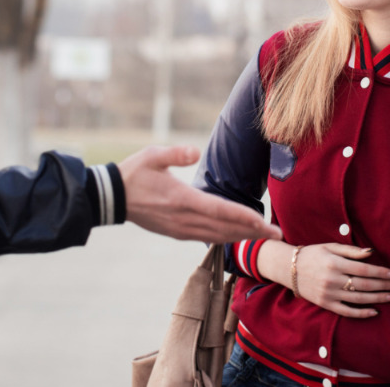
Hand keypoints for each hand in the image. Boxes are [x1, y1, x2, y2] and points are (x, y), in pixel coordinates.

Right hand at [118, 145, 281, 242]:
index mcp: (182, 199)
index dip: (246, 218)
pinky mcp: (176, 232)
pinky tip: (235, 236)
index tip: (266, 223)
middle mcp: (184, 219)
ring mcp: (180, 229)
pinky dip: (224, 238)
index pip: (222, 211)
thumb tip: (194, 151)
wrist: (112, 198)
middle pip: (225, 229)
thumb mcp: (152, 156)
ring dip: (240, 237)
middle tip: (276, 235)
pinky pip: (205, 238)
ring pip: (217, 237)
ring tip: (261, 237)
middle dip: (252, 233)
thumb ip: (176, 154)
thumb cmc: (134, 173)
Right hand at [292, 243, 389, 317]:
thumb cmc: (313, 254)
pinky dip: (361, 313)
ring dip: (377, 299)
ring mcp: (328, 294)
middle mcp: (332, 279)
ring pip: (358, 299)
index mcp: (334, 263)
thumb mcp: (330, 247)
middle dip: (383, 285)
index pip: (363, 269)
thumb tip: (372, 253)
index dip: (380, 272)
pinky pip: (346, 311)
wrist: (289, 268)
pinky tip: (374, 311)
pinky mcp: (325, 304)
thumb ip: (351, 251)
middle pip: (364, 285)